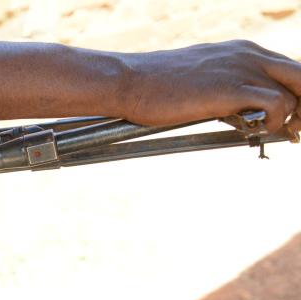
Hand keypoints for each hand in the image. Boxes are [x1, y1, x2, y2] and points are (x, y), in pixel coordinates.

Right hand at [123, 40, 300, 136]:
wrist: (129, 82)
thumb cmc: (154, 86)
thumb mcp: (198, 78)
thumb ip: (222, 85)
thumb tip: (232, 106)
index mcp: (242, 51)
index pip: (290, 70)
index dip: (296, 96)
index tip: (289, 120)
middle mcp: (249, 55)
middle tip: (292, 130)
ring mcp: (242, 69)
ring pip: (295, 93)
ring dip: (289, 119)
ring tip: (269, 134)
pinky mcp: (232, 89)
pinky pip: (278, 104)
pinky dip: (274, 122)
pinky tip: (254, 131)